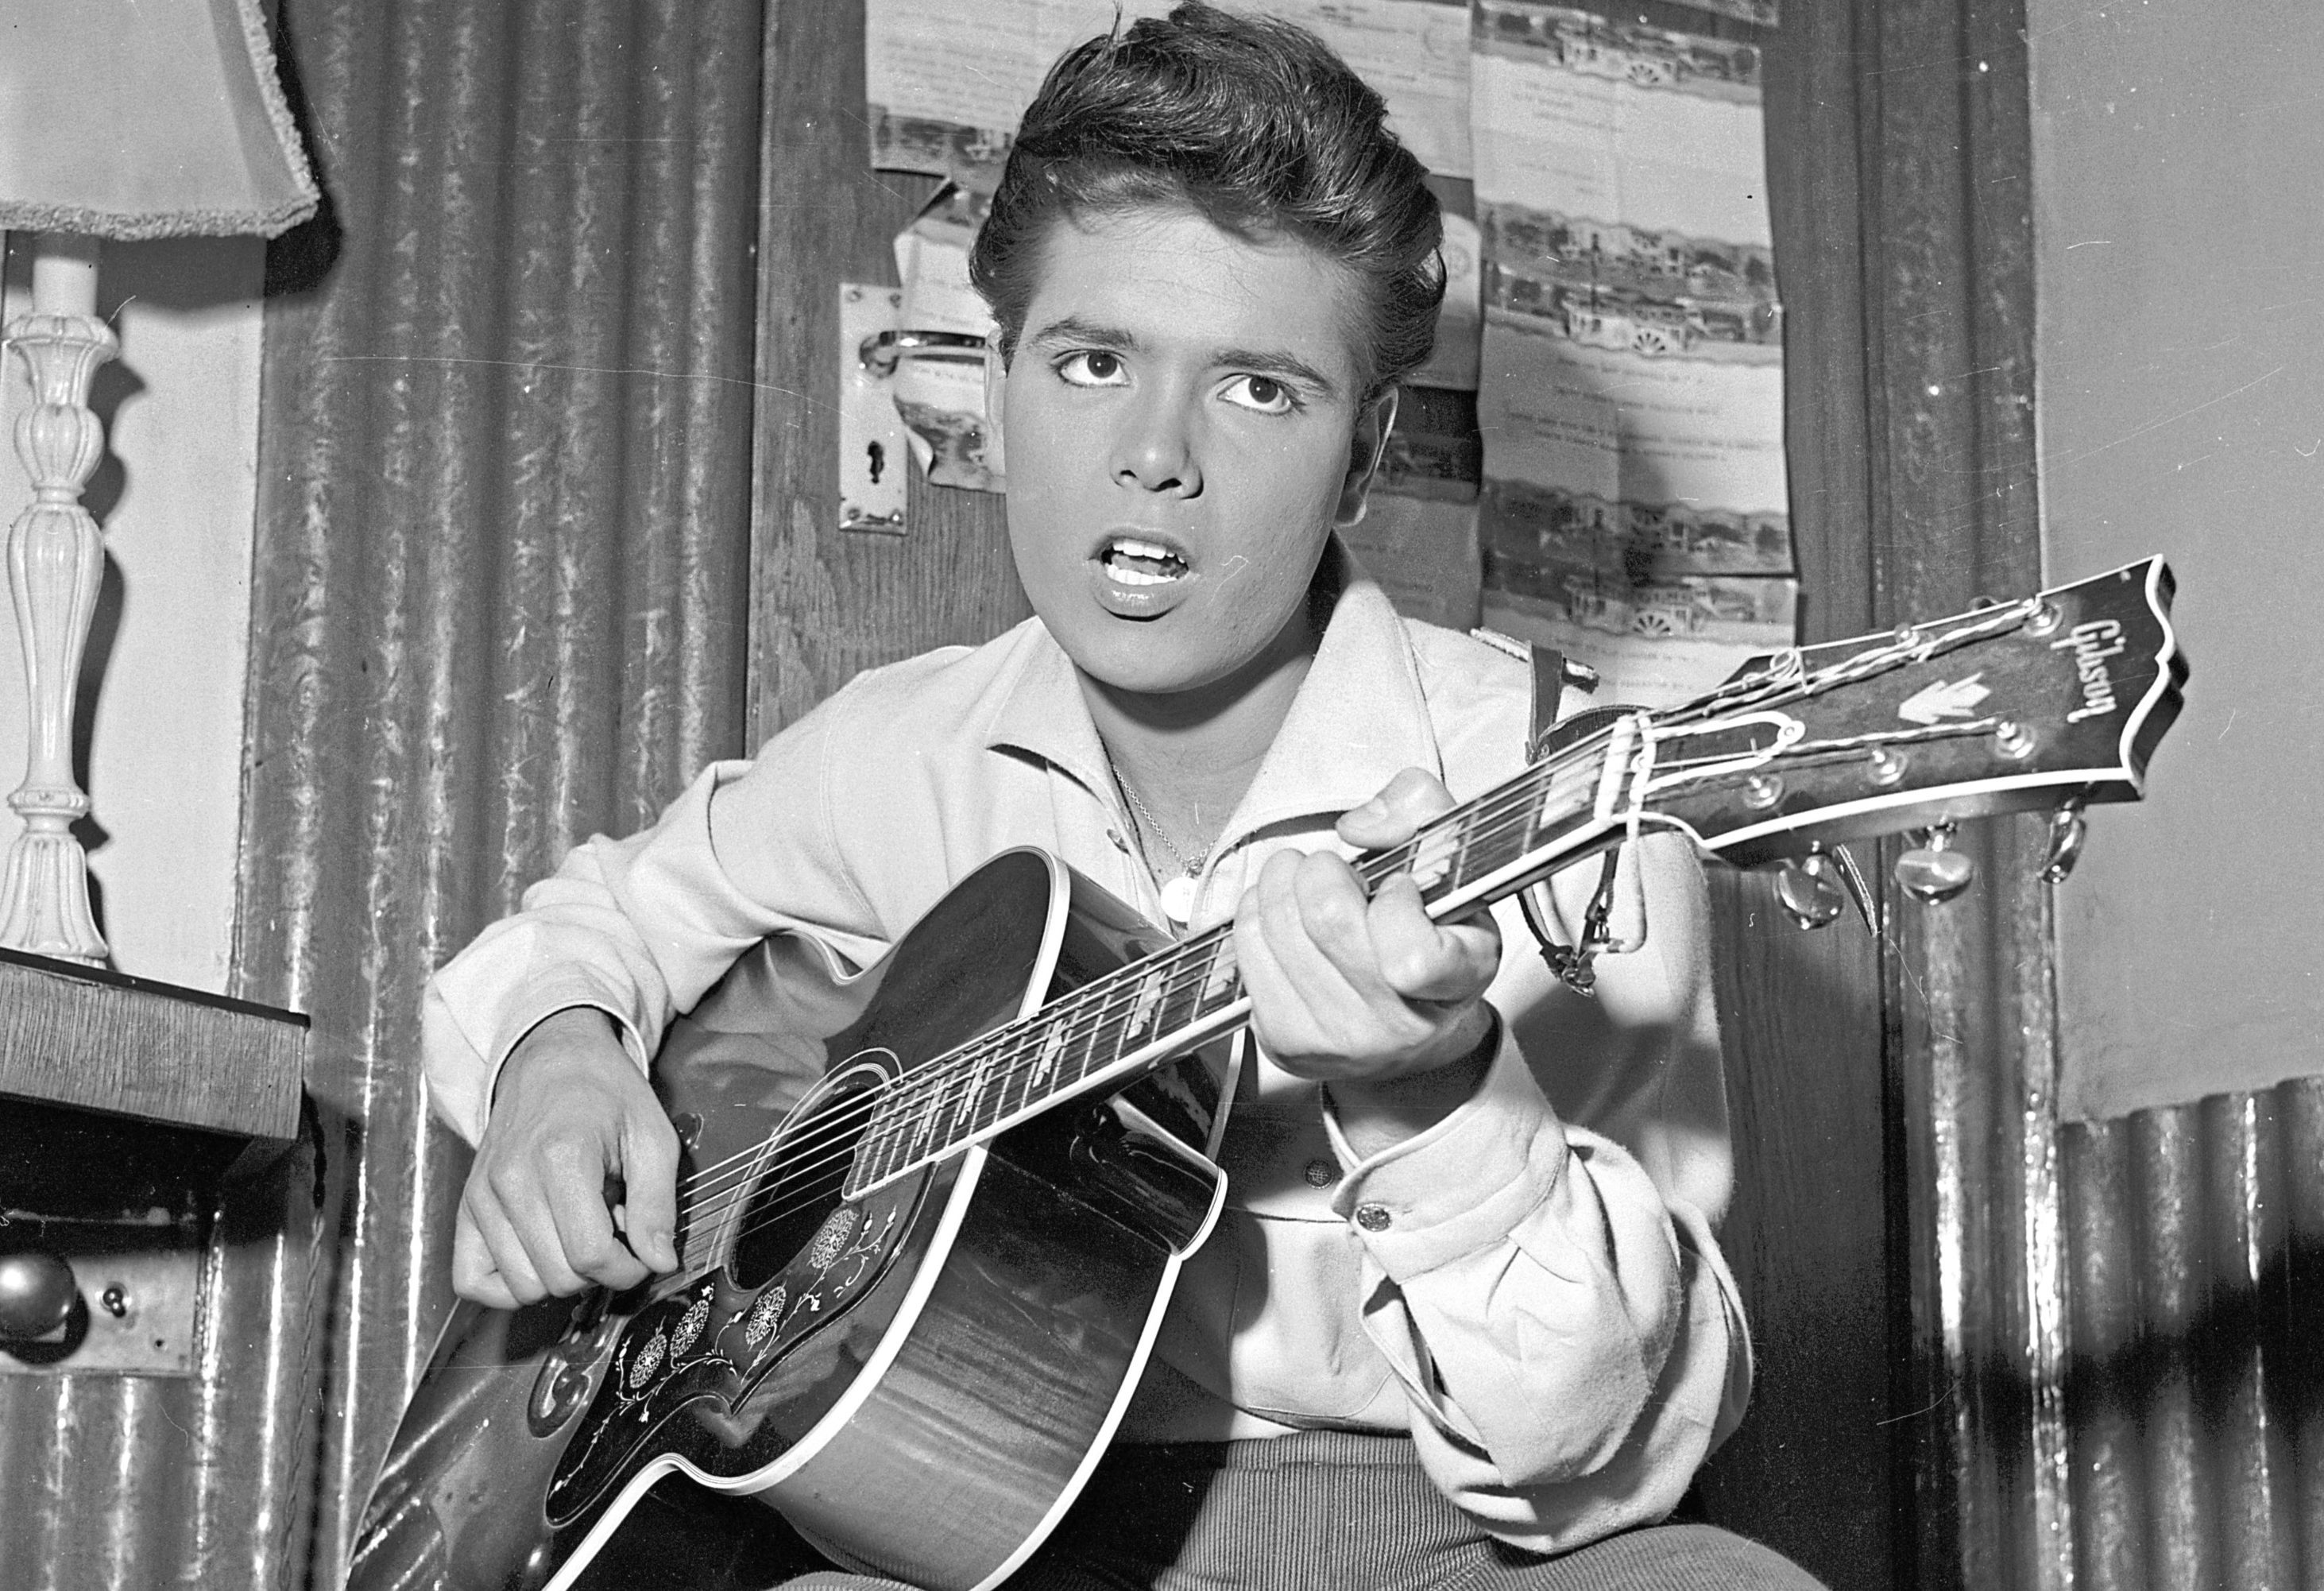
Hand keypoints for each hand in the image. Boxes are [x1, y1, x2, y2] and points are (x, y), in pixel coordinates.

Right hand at [452, 1007, 680, 1307]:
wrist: (552, 1062)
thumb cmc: (606, 1095)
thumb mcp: (652, 1137)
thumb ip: (657, 1204)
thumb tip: (660, 1263)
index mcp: (562, 1157)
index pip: (591, 1255)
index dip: (627, 1270)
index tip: (641, 1255)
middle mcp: (512, 1180)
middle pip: (557, 1276)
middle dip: (597, 1272)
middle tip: (612, 1234)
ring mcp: (482, 1196)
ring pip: (521, 1286)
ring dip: (558, 1275)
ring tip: (577, 1233)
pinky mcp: (466, 1207)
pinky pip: (471, 1280)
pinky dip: (507, 1287)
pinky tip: (539, 1258)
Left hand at [1233, 768, 1500, 1150]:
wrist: (1408, 1034)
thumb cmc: (1433, 938)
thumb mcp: (1453, 868)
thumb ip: (1422, 813)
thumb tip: (1356, 826)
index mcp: (1458, 982)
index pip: (1415, 958)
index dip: (1397, 900)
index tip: (1399, 887)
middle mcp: (1399, 1025)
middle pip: (1327, 920)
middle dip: (1321, 870)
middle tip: (1331, 868)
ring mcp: (1339, 1042)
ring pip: (1278, 929)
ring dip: (1281, 884)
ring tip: (1302, 882)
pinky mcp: (1286, 1043)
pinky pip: (1247, 952)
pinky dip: (1256, 914)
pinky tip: (1281, 915)